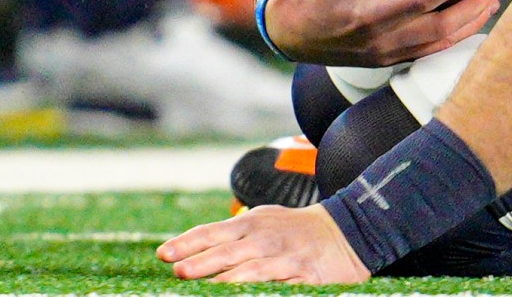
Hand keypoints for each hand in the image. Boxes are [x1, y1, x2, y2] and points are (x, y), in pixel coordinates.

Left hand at [159, 203, 369, 283]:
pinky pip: (281, 287)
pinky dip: (264, 291)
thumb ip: (233, 235)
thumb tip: (192, 251)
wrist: (347, 231)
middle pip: (229, 251)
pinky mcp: (305, 276)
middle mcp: (267, 238)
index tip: (163, 254)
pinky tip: (246, 296)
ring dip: (227, 280)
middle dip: (202, 261)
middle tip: (178, 271)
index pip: (213, 232)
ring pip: (253, 270)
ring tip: (205, 288)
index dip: (187, 242)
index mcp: (253, 223)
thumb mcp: (264, 222)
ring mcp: (286, 258)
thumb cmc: (296, 230)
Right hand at [266, 0, 500, 66]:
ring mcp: (386, 54)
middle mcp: (380, 40)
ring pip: (439, 44)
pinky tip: (472, 21)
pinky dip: (455, 38)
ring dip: (470, 24)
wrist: (287, 35)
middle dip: (471, 9)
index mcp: (364, 14)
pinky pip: (430, 51)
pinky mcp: (388, 60)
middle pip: (439, 28)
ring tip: (492, 1)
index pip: (417, 2)